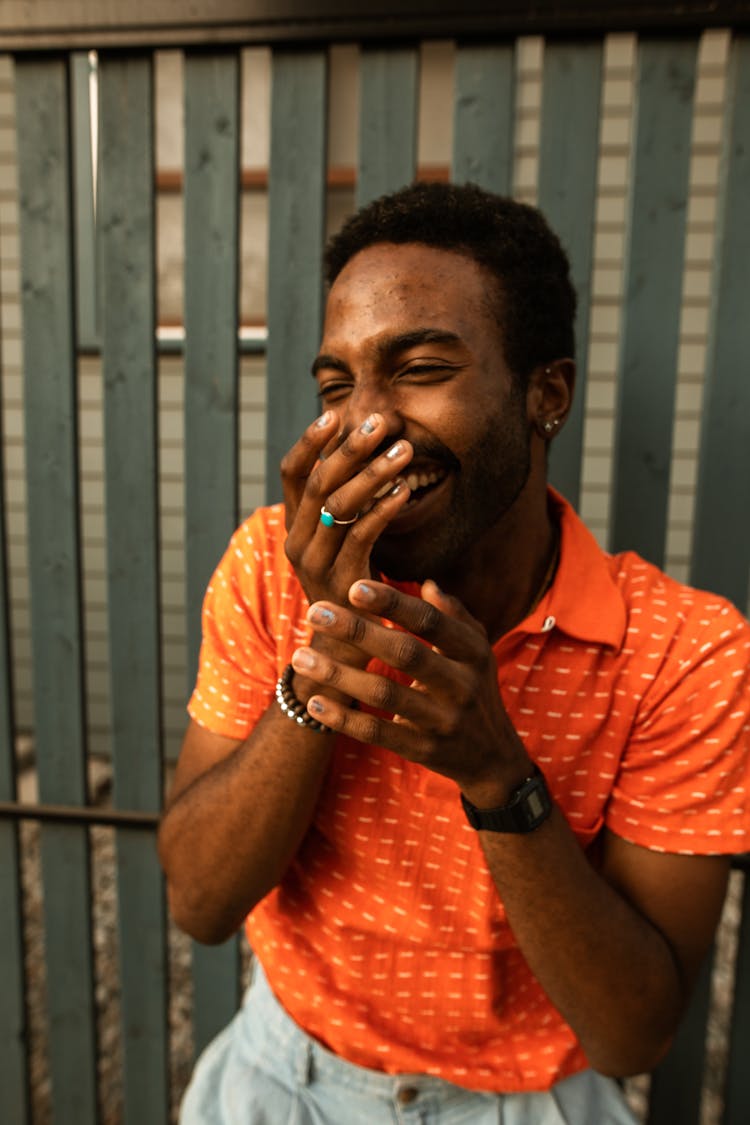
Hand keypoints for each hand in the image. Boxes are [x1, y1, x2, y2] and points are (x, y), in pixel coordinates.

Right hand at [282, 410, 412, 610]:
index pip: (291, 474)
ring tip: (405, 451)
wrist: (344, 648)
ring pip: (339, 507)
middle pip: (318, 483)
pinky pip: (361, 537)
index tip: (334, 414)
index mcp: (293, 528)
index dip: (309, 442)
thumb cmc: (351, 585)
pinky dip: (383, 509)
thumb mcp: (339, 543)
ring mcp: (316, 565)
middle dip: (350, 449)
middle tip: (382, 423)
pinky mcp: (342, 582)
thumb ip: (343, 506)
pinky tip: (405, 492)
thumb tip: (363, 454)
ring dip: (374, 473)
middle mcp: (297, 543)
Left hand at [290, 578, 532, 801]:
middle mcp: (461, 685)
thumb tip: (427, 583)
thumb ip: (453, 616)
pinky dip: (343, 718)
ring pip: (384, 693)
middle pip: (404, 652)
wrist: (493, 757)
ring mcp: (442, 720)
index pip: (429, 621)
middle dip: (357, 631)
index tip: (353, 587)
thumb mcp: (476, 651)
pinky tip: (314, 702)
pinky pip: (377, 731)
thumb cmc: (475, 688)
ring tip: (299, 657)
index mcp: (473, 652)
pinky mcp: (422, 749)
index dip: (392, 603)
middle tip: (314, 611)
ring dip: (339, 674)